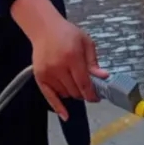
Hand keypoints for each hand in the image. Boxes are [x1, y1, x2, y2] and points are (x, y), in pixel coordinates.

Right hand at [11, 0, 108, 119]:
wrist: (44, 28)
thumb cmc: (67, 33)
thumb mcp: (86, 42)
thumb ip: (94, 62)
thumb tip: (104, 77)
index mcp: (72, 57)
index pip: (84, 83)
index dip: (92, 94)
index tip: (97, 97)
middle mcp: (58, 67)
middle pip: (75, 91)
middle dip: (84, 94)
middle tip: (88, 90)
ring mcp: (47, 73)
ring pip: (65, 94)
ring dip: (73, 94)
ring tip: (75, 84)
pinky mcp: (39, 77)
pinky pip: (49, 97)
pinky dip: (58, 107)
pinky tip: (65, 115)